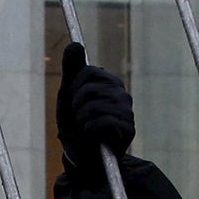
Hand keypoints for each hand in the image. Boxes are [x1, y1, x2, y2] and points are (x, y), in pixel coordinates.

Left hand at [55, 42, 135, 159]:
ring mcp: (126, 111)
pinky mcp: (129, 129)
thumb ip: (72, 69)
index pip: (87, 72)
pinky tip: (94, 137)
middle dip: (76, 107)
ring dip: (82, 121)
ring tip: (86, 128)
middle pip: (88, 90)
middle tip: (80, 118)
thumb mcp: (69, 93)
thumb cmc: (76, 122)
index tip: (75, 101)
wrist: (82, 154)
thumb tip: (75, 43)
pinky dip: (90, 132)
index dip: (74, 88)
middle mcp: (121, 93)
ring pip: (92, 108)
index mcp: (109, 82)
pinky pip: (101, 123)